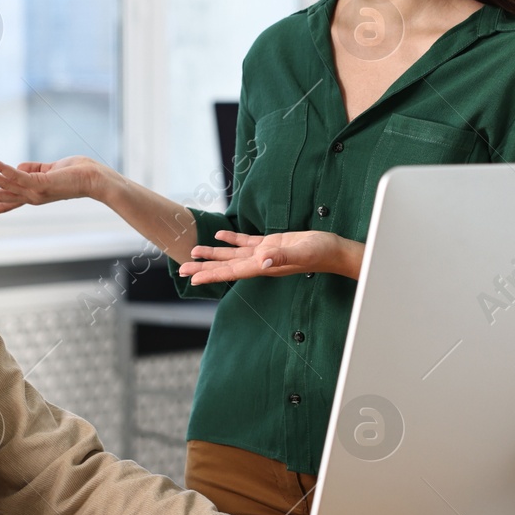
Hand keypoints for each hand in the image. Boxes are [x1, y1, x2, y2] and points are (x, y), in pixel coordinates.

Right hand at [0, 157, 106, 220]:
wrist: (96, 179)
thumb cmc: (78, 173)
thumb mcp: (50, 170)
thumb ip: (33, 169)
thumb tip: (18, 167)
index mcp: (32, 195)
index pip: (6, 203)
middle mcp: (31, 197)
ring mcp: (35, 192)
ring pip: (3, 186)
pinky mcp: (41, 182)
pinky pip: (16, 175)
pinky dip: (2, 169)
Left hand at [177, 230, 363, 284]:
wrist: (333, 250)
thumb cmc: (320, 252)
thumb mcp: (301, 252)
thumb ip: (282, 256)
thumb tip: (263, 261)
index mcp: (264, 266)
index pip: (232, 271)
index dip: (211, 274)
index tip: (193, 279)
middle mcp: (260, 262)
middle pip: (226, 265)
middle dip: (204, 267)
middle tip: (182, 270)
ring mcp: (264, 252)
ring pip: (232, 253)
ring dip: (213, 253)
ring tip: (193, 251)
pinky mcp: (271, 242)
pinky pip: (245, 241)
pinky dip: (231, 238)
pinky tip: (219, 235)